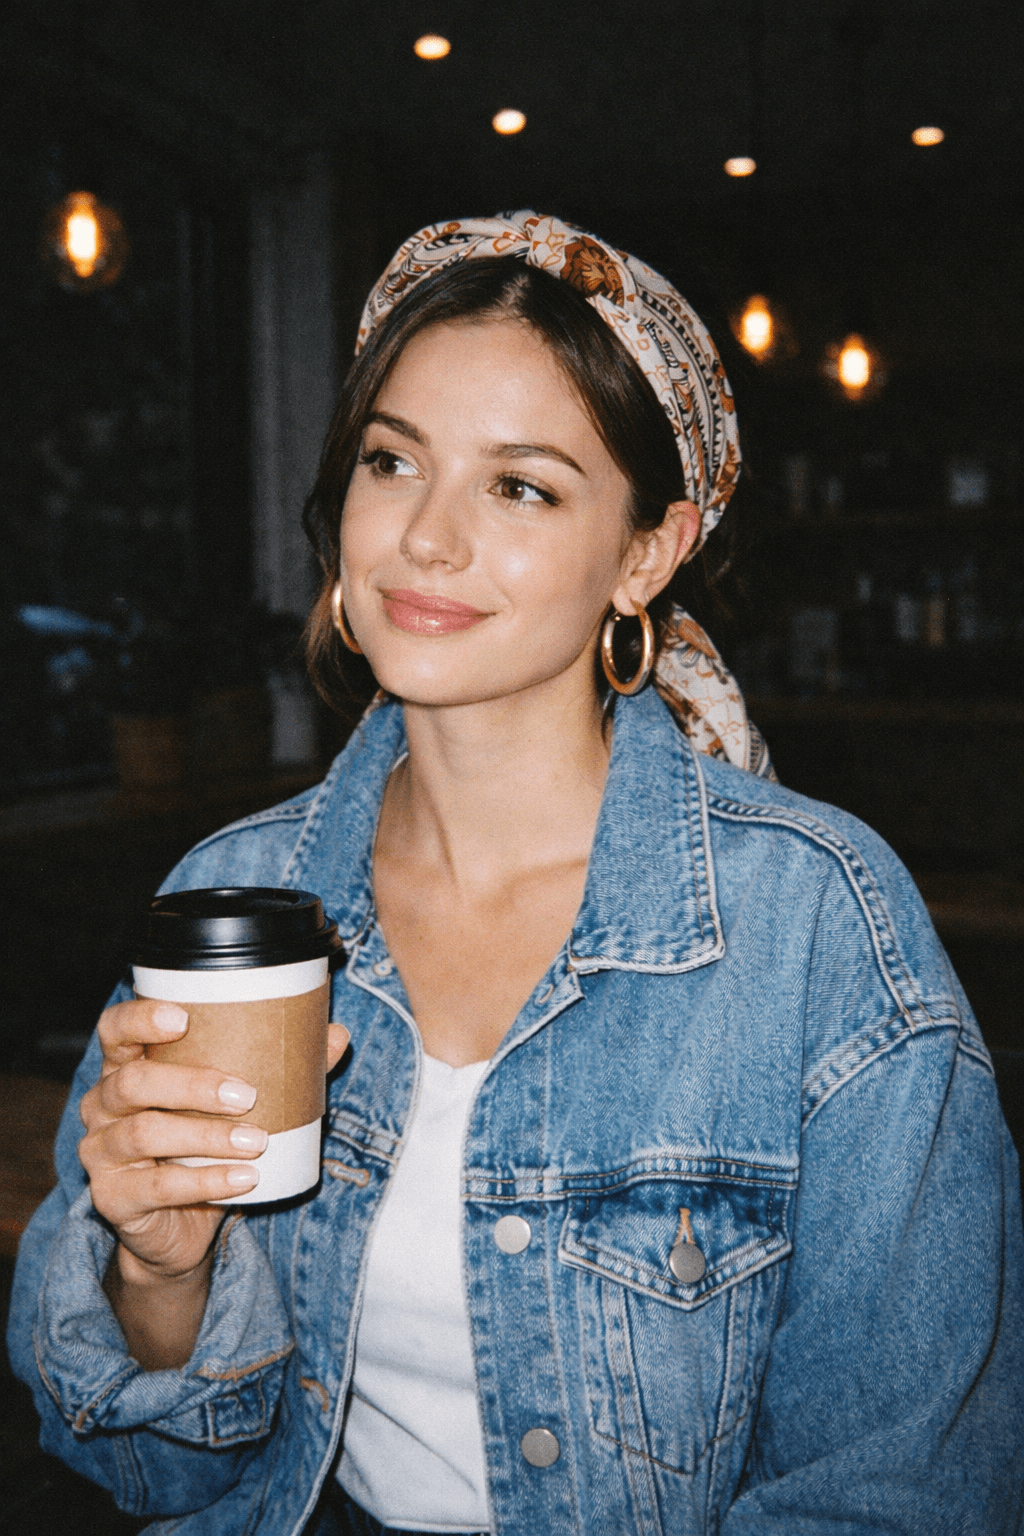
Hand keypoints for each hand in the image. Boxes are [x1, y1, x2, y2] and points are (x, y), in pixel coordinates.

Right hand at [79, 1000, 349, 1285]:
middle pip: (133, 1082)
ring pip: (145, 1133)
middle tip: (247, 1094)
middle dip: (193, 1084)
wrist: (181, 1229)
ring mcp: (101, 1153)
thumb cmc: (206, 1147)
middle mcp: (102, 1105)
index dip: (141, 1018)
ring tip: (257, 1141)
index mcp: (126, 1067)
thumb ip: (282, 1069)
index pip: (115, 1030)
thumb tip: (337, 1036)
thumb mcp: (237, 1106)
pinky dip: (206, 1182)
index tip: (183, 1018)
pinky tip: (244, 1180)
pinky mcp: (112, 1198)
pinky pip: (157, 1187)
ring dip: (207, 1136)